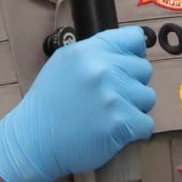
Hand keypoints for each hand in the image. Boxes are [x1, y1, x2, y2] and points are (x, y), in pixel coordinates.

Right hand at [0, 25, 154, 181]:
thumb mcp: (64, 65)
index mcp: (88, 51)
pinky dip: (134, 131)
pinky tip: (114, 131)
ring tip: (110, 116)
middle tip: (110, 99)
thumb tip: (129, 52)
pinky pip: (146, 123)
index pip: (133, 40)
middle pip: (144, 70)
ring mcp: (112, 97)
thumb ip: (95, 55)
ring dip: (134, 108)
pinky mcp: (120, 123)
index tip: (124, 68)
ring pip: (147, 97)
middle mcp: (101, 69)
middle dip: (131, 85)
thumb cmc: (49, 105)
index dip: (132, 56)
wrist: (33, 141)